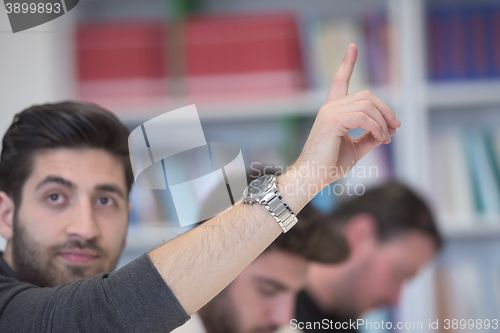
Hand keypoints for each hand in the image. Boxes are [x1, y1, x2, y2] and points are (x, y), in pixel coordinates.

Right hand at [291, 44, 400, 192]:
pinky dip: (377, 127)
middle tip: (396, 127)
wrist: (313, 178)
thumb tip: (387, 132)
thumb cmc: (329, 166)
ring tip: (387, 138)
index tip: (353, 46)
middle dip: (386, 109)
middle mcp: (330, 107)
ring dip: (383, 122)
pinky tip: (381, 138)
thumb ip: (369, 138)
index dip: (347, 63)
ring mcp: (330, 112)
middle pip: (367, 96)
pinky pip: (364, 117)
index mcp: (332, 110)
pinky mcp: (332, 121)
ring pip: (368, 105)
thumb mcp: (355, 150)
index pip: (339, 81)